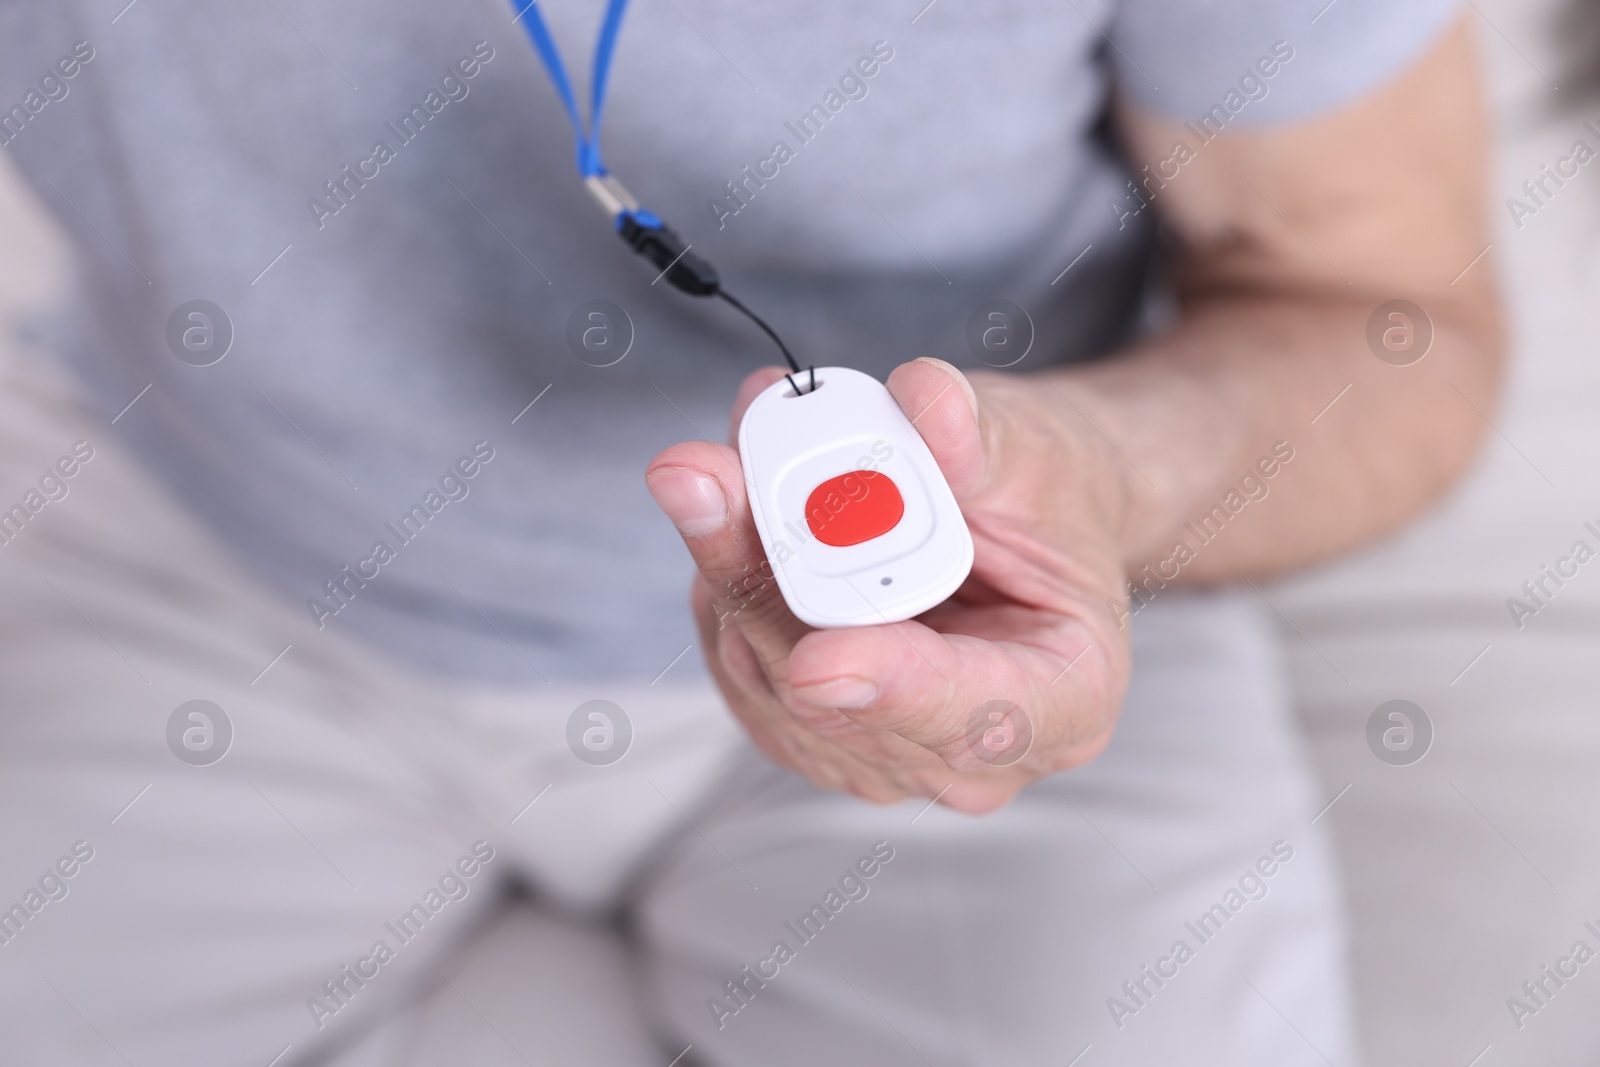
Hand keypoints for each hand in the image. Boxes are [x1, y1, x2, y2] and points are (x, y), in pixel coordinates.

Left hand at [645, 358, 1132, 812]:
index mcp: (1064, 703)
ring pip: (766, 668)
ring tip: (723, 457)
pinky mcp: (803, 722)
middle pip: (836, 695)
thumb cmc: (1043, 493)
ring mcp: (877, 749)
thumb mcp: (1036, 449)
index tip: (817, 660)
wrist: (1017, 516)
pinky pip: (737, 651)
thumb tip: (923, 399)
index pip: (976, 719)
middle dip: (762, 579)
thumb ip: (979, 437)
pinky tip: (731, 499)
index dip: (891, 689)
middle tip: (702, 477)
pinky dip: (725, 568)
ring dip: (729, 554)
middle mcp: (966, 755)